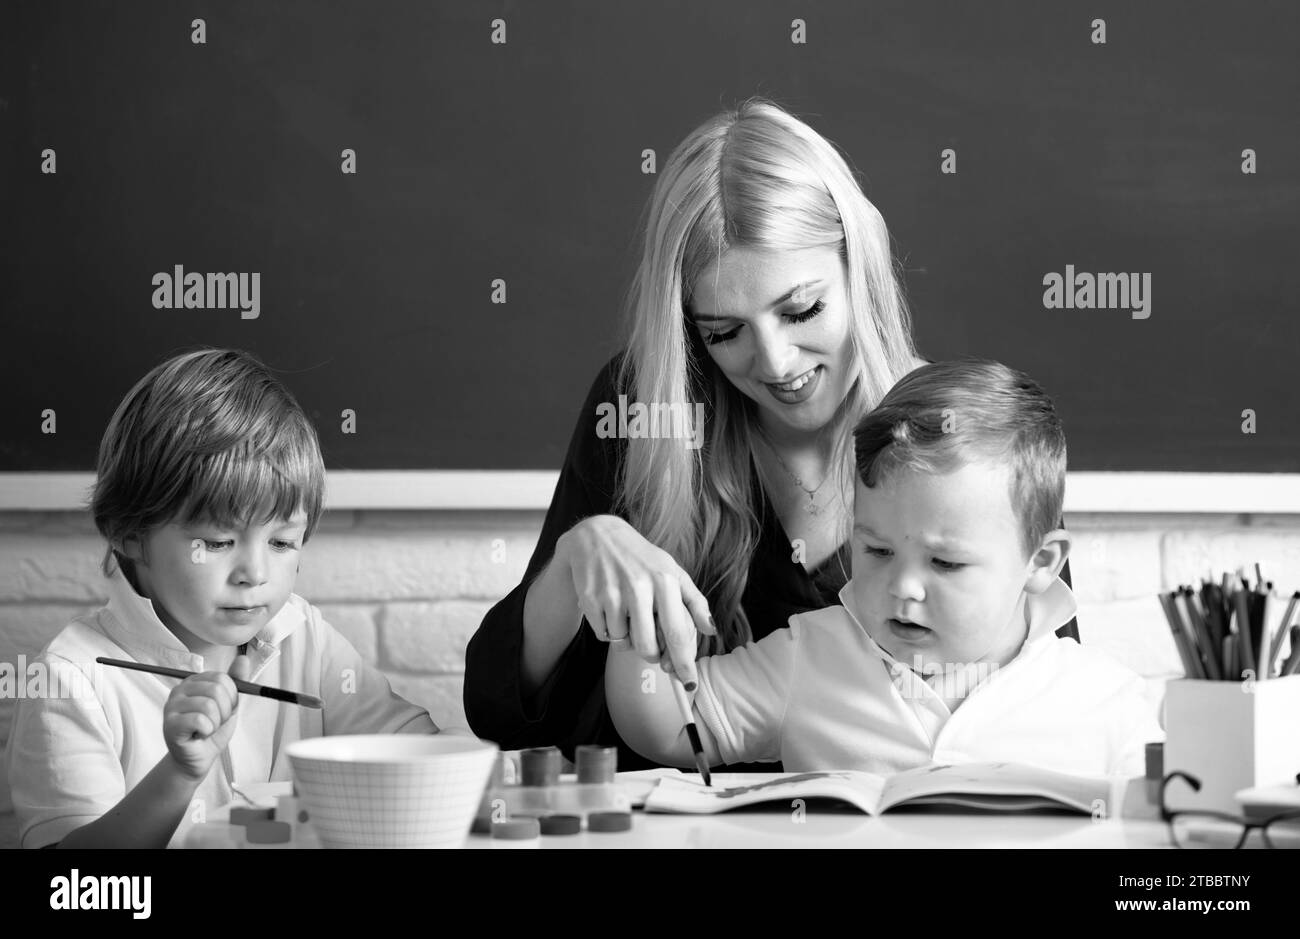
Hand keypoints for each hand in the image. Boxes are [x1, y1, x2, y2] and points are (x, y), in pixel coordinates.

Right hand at [162, 656, 251, 780]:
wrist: (199, 758)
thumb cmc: (212, 730)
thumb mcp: (229, 704)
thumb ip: (236, 682)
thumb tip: (243, 659)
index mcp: (194, 681)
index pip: (222, 678)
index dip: (231, 697)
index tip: (223, 710)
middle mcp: (180, 689)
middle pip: (216, 690)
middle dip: (224, 711)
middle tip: (214, 722)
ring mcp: (172, 706)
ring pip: (209, 706)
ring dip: (215, 723)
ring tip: (206, 729)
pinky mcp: (170, 724)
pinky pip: (200, 720)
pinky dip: (207, 730)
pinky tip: (198, 735)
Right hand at [557, 515, 716, 686]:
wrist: (597, 536)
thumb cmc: (641, 559)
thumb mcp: (672, 571)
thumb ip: (694, 601)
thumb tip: (712, 630)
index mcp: (665, 580)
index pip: (677, 632)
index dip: (684, 662)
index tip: (689, 683)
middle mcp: (639, 586)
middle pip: (648, 648)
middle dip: (651, 656)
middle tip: (651, 646)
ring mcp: (612, 593)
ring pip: (624, 644)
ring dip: (628, 639)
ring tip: (628, 615)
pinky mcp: (590, 599)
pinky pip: (604, 635)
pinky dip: (609, 630)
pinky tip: (610, 609)